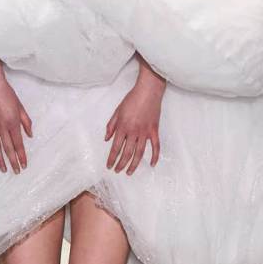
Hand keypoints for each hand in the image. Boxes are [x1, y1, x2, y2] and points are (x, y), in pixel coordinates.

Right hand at [0, 56, 32, 173]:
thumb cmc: (8, 94)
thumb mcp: (21, 107)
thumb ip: (26, 122)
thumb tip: (30, 135)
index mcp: (12, 123)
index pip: (18, 144)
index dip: (21, 155)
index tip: (24, 164)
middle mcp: (2, 127)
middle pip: (8, 148)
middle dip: (13, 161)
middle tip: (16, 171)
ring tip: (3, 169)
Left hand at [105, 55, 165, 174]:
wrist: (148, 91)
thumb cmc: (132, 99)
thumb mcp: (117, 111)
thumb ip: (111, 126)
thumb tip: (106, 139)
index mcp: (123, 127)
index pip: (115, 147)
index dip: (112, 158)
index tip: (109, 165)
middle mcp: (133, 132)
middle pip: (126, 153)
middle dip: (121, 164)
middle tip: (117, 171)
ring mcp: (145, 132)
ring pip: (139, 153)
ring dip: (134, 164)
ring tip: (129, 172)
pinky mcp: (154, 130)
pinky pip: (156, 146)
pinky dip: (154, 156)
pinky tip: (151, 164)